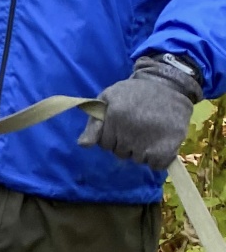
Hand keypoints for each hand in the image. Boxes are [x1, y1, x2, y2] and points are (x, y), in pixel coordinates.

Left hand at [78, 54, 200, 170]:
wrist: (169, 86)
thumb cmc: (135, 91)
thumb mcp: (108, 98)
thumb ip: (94, 122)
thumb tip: (83, 145)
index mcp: (114, 118)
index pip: (104, 144)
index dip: (112, 136)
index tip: (122, 125)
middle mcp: (129, 133)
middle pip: (120, 153)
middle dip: (126, 144)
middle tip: (137, 128)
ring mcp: (148, 143)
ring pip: (138, 160)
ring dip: (142, 151)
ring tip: (150, 132)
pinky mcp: (167, 148)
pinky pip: (157, 165)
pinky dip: (158, 159)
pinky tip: (160, 144)